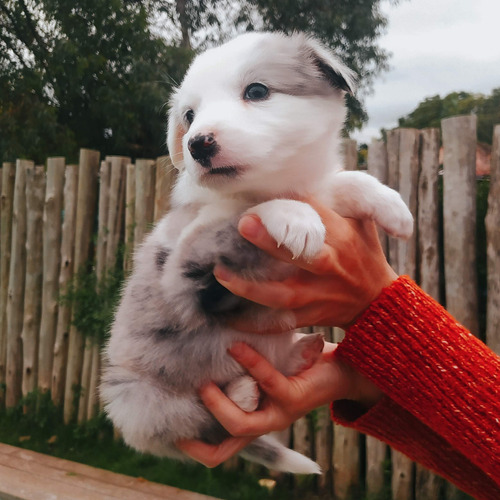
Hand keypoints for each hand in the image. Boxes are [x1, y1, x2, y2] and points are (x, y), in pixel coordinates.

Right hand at [177, 342, 381, 466]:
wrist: (343, 368)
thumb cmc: (297, 365)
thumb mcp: (261, 368)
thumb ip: (237, 367)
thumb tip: (203, 347)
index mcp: (255, 420)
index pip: (218, 449)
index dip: (192, 447)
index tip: (170, 427)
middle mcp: (264, 424)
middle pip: (221, 451)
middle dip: (195, 438)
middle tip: (183, 407)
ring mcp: (279, 415)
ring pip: (238, 424)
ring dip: (216, 404)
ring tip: (204, 381)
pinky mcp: (293, 398)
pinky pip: (265, 382)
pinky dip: (248, 363)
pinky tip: (236, 346)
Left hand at [214, 200, 396, 331]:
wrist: (377, 302)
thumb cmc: (365, 254)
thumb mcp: (362, 222)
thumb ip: (343, 197)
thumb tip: (320, 167)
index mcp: (342, 238)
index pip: (316, 215)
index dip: (291, 202)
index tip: (264, 192)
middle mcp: (330, 266)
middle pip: (301, 254)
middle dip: (271, 241)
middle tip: (242, 223)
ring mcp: (319, 295)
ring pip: (283, 294)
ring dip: (250, 286)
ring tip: (221, 273)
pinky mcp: (310, 316)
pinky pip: (280, 323)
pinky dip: (255, 324)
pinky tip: (228, 318)